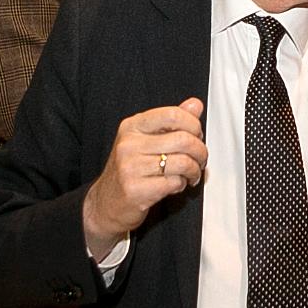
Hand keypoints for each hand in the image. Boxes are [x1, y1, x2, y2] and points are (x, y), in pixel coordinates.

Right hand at [81, 99, 206, 258]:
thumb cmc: (130, 169)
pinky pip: (175, 182)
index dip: (193, 125)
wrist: (106, 203)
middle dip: (200, 151)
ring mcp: (130, 167)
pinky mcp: (136, 190)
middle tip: (200, 159)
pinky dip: (182, 184)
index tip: (197, 135)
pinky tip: (176, 185)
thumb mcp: (146, 139)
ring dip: (194, 171)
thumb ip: (171, 121)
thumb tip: (195, 105)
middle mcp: (129, 144)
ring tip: (190, 174)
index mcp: (132, 126)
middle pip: (183, 139)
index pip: (173, 114)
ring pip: (183, 162)